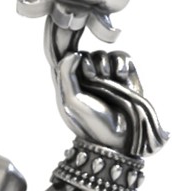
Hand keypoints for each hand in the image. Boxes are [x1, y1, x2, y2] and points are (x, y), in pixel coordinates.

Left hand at [50, 37, 166, 155]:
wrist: (119, 137)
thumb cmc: (91, 122)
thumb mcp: (71, 100)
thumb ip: (65, 74)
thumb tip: (73, 53)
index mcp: (70, 82)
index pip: (68, 57)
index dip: (73, 59)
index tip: (80, 73)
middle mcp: (88, 77)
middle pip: (88, 54)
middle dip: (92, 64)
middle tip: (94, 80)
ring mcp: (108, 76)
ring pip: (105, 54)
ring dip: (106, 64)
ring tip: (108, 80)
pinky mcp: (126, 76)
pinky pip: (122, 56)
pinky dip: (121, 63)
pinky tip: (121, 77)